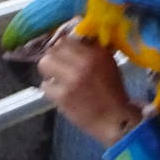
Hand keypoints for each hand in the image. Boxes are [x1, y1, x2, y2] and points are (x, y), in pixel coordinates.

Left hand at [37, 31, 141, 147]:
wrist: (114, 119)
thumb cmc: (113, 92)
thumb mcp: (109, 65)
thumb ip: (93, 52)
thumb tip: (75, 42)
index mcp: (96, 54)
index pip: (67, 40)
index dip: (63, 47)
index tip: (64, 53)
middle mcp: (84, 63)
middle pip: (54, 50)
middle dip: (54, 57)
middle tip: (58, 65)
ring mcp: (71, 80)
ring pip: (45, 64)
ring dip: (49, 71)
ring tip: (56, 78)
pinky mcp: (63, 96)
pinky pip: (45, 85)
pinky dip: (51, 89)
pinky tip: (59, 93)